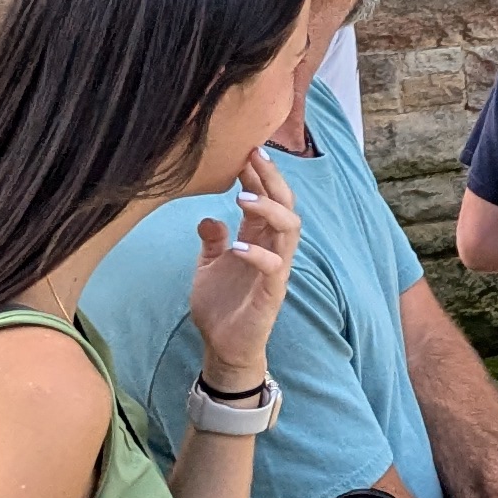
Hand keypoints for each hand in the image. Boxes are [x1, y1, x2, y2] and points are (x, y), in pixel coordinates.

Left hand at [187, 147, 302, 385]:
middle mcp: (272, 248)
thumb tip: (207, 216)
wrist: (223, 347)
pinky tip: (239, 247)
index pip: (266, 199)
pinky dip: (259, 254)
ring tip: (244, 198)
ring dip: (269, 210)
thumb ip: (212, 240)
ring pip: (289, 229)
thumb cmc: (220, 306)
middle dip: (271, 179)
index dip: (258, 175)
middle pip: (285, 204)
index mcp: (258, 239)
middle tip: (254, 156)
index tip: (245, 151)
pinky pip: (275, 267)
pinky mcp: (272, 292)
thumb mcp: (208, 266)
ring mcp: (276, 269)